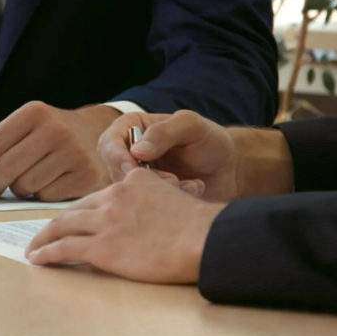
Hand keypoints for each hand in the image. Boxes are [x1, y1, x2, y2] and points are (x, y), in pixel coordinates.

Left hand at [0, 103, 119, 201]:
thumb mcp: (25, 128)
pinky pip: (45, 196)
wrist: (97, 133)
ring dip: (19, 190)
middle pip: (5, 168)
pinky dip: (40, 196)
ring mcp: (73, 152)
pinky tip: (48, 184)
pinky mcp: (86, 175)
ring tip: (28, 180)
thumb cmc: (49, 134)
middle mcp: (55, 129)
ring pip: (25, 186)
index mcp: (34, 113)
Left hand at [26, 169, 225, 283]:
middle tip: (43, 234)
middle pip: (74, 210)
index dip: (81, 211)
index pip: (97, 197)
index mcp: (131, 183)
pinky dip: (47, 253)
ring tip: (33, 248)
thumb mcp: (176, 198)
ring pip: (62, 227)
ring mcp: (105, 221)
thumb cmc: (200, 227)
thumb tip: (151, 217)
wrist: (204, 238)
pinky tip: (38, 259)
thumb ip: (155, 200)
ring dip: (43, 238)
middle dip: (56, 223)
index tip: (71, 220)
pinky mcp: (102, 247)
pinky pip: (64, 249)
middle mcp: (113, 197)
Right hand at [98, 110, 238, 200]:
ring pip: (128, 192)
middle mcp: (127, 155)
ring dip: (157, 191)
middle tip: (172, 179)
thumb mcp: (192, 127)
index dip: (116, 157)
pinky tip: (189, 192)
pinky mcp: (145, 200)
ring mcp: (135, 179)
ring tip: (185, 184)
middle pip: (115, 171)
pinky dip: (165, 203)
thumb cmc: (210, 141)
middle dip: (141, 179)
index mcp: (131, 129)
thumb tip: (136, 151)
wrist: (228, 170)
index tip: (132, 168)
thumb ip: (164, 132)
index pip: (108, 144)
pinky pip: (143, 208)